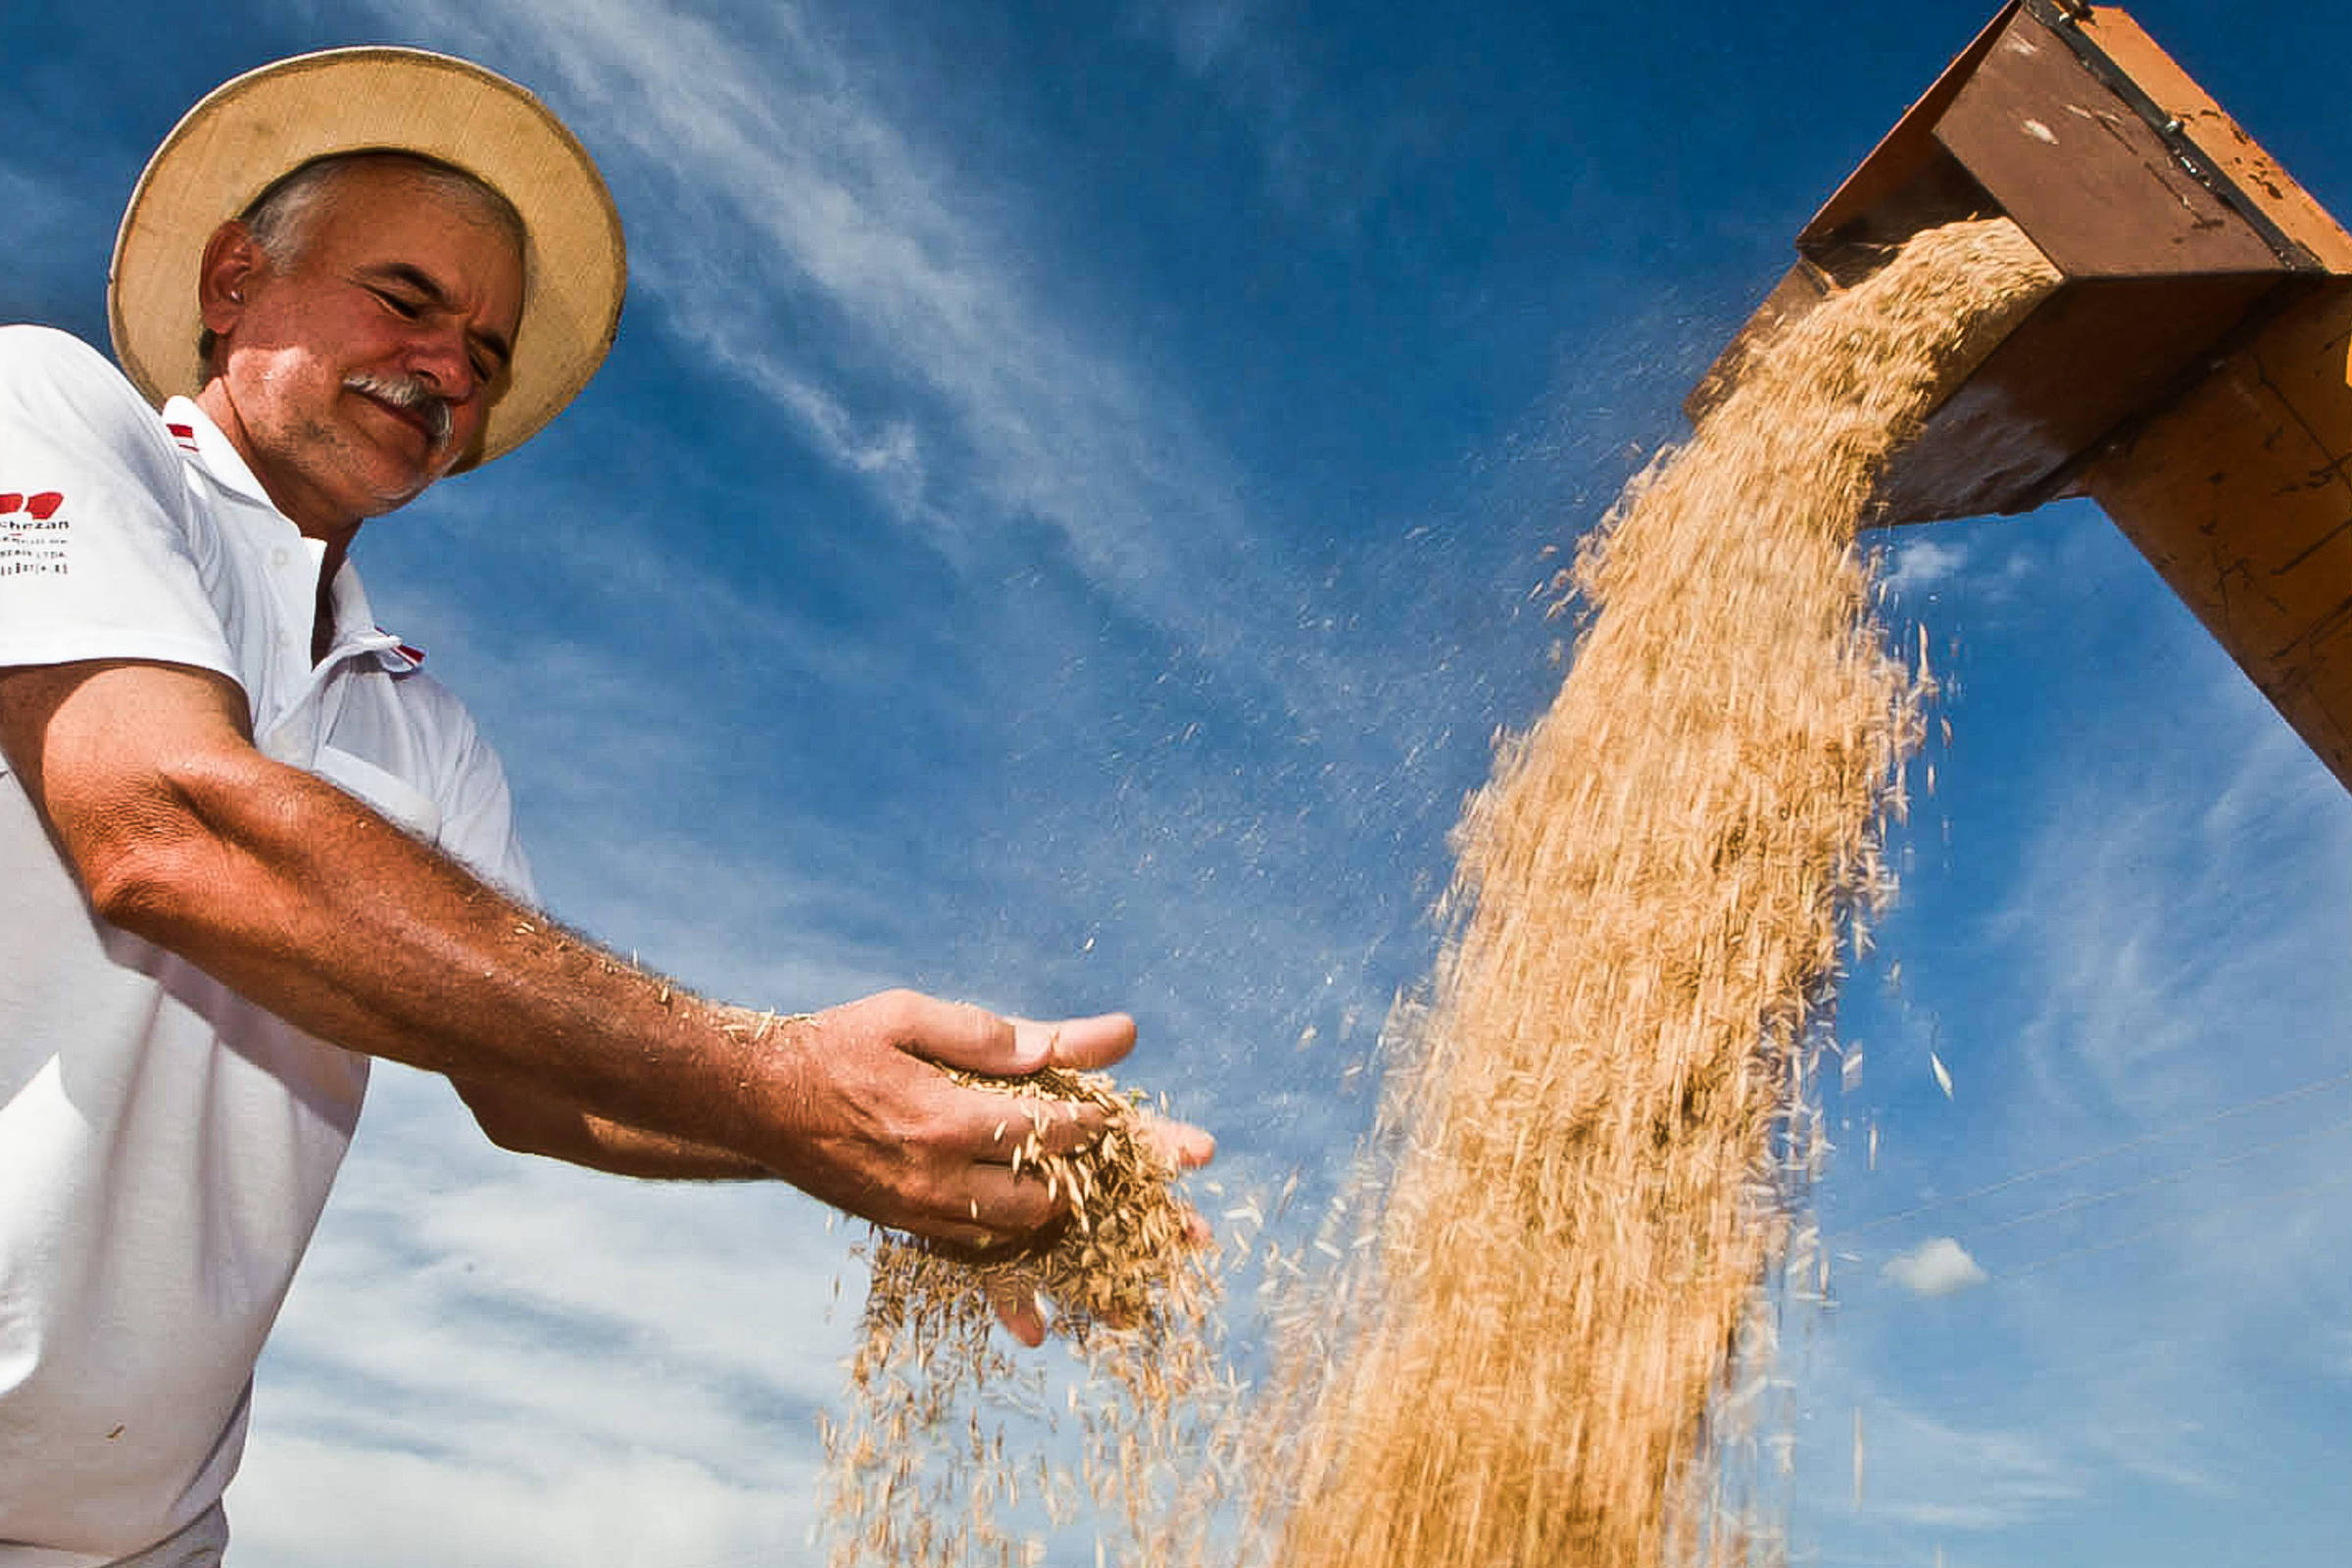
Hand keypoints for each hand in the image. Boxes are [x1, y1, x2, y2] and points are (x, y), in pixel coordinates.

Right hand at [754, 990, 1212, 1277]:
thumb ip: (989, 1033)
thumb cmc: (836, 1045)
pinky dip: (1007, 1264)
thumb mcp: (910, 1016)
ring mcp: (917, 1212)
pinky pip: (969, 1256)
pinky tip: (1036, 1287)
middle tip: (1126, 1174)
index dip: (1090, 1125)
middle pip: (1042, 1199)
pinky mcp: (901, 1228)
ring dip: (1057, 1224)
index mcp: (943, 1119)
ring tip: (1101, 1220)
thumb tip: (1067, 1042)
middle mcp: (935, 1179)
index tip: (1118, 1119)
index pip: (1044, 1130)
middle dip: (1092, 1186)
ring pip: (1011, 1237)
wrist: (756, 1101)